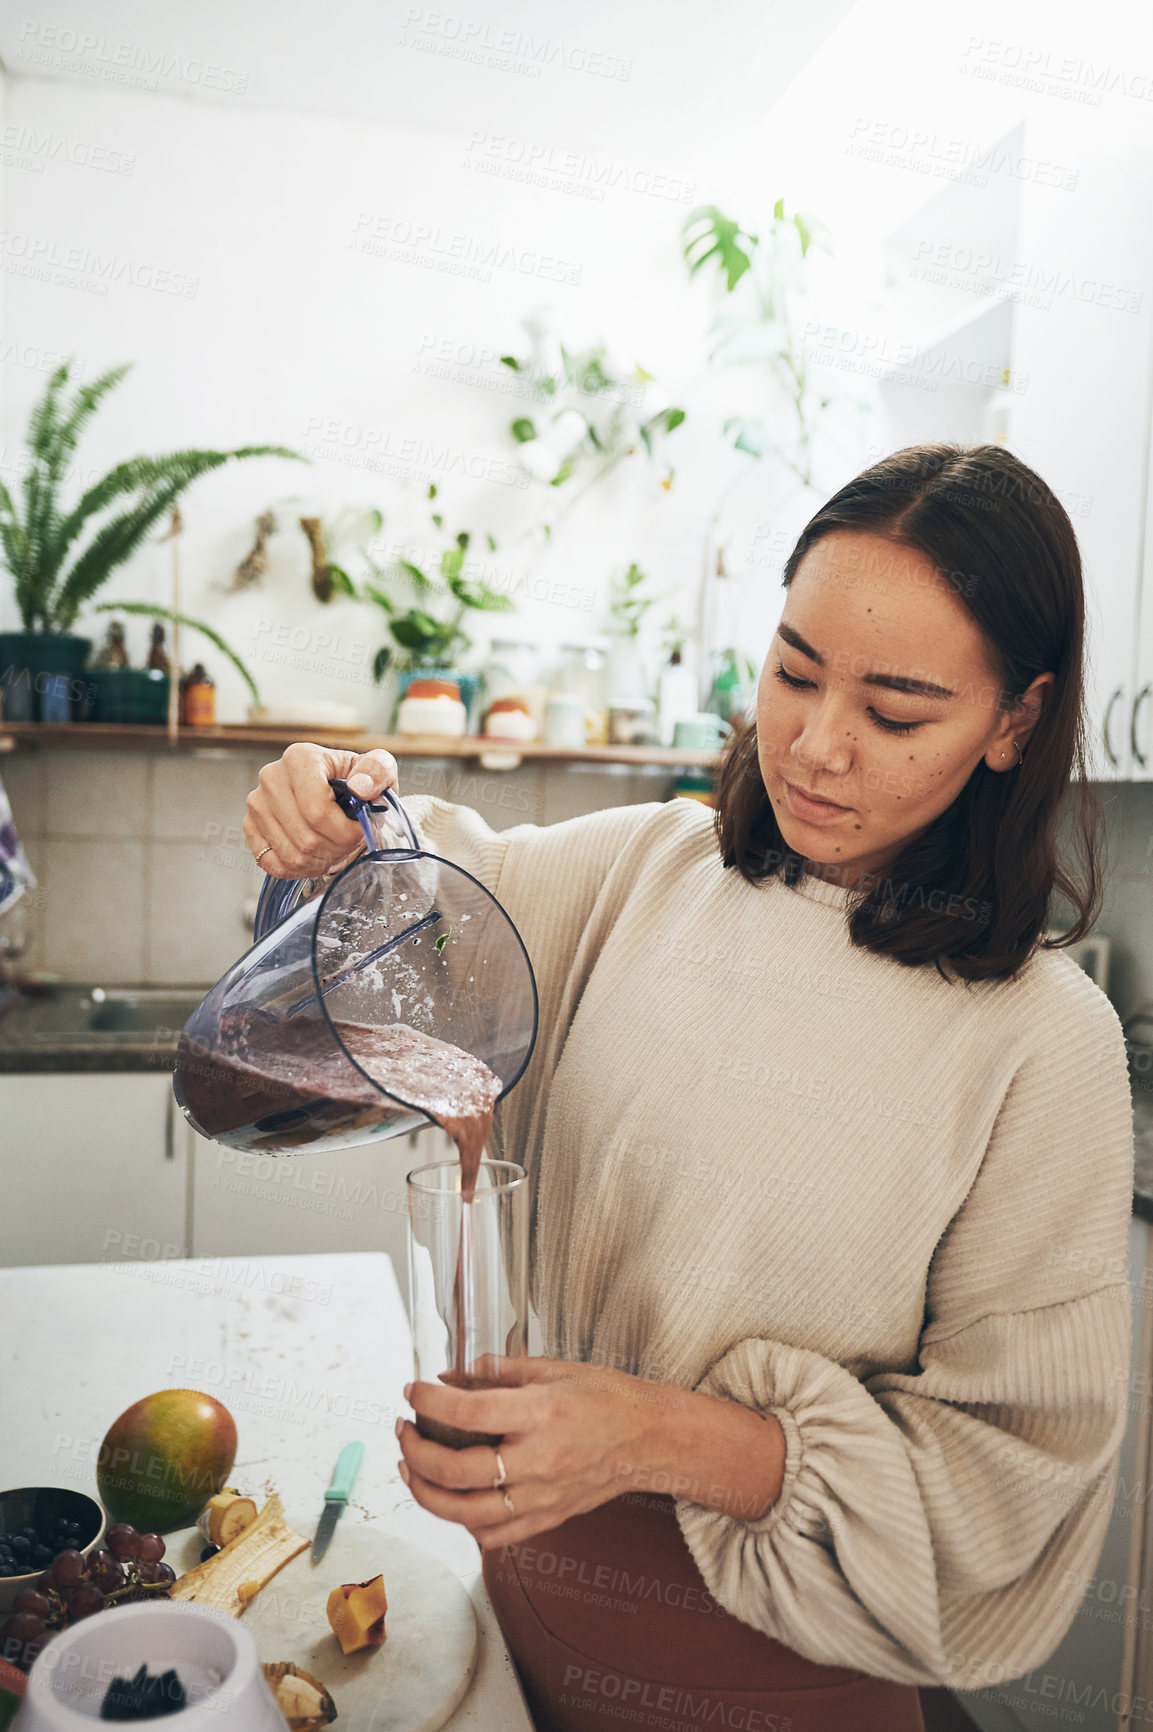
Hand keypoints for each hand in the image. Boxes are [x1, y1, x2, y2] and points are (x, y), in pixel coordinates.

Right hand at [243, 742, 398, 877]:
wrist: (338, 790)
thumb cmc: (358, 781)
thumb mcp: (379, 769)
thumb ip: (377, 771)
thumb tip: (360, 787)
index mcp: (300, 758)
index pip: (317, 811)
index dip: (344, 831)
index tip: (359, 831)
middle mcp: (271, 778)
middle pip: (305, 837)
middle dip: (335, 849)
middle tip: (349, 843)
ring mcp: (257, 804)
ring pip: (291, 855)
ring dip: (320, 861)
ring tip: (334, 847)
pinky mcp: (250, 827)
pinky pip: (273, 864)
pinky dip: (298, 869)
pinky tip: (315, 855)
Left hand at [396, 1357, 671, 1549]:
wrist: (650, 1438)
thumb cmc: (607, 1398)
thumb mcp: (554, 1368)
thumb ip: (499, 1371)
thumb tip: (452, 1375)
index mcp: (540, 1413)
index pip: (467, 1412)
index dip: (429, 1402)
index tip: (412, 1392)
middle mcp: (538, 1460)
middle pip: (455, 1471)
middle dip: (415, 1451)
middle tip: (404, 1431)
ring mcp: (542, 1496)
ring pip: (465, 1513)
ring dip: (426, 1493)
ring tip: (411, 1469)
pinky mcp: (547, 1518)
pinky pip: (493, 1535)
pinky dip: (464, 1523)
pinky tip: (452, 1500)